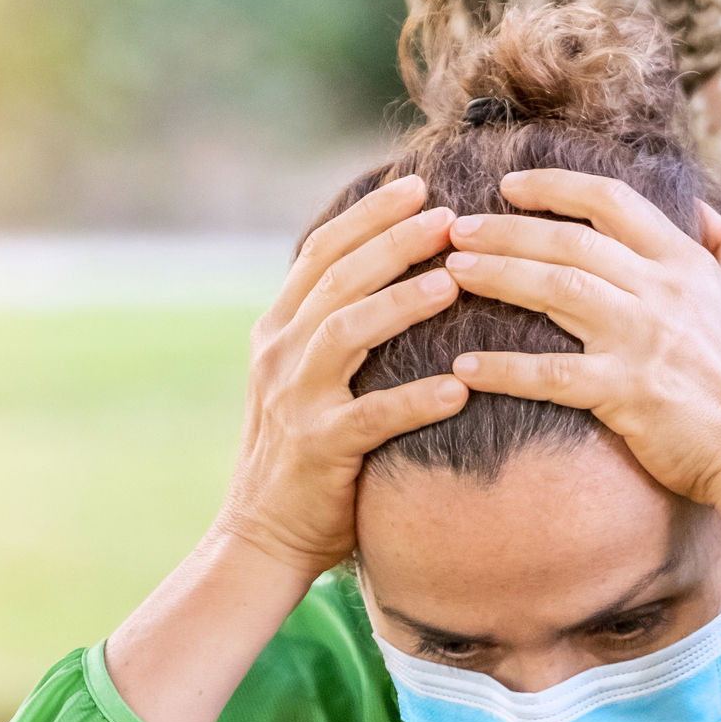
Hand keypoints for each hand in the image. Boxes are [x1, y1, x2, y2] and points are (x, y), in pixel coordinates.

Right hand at [216, 174, 467, 579]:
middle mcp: (280, 355)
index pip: (321, 253)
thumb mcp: (306, 379)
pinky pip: (372, 417)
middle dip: (393, 241)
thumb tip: (389, 278)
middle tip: (448, 215)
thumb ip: (335, 331)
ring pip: (346, 332)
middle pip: (337, 279)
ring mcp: (295, 401)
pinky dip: (415, 400)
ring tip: (453, 281)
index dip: (368, 215)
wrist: (261, 535)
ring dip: (401, 303)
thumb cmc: (304, 457)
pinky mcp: (319, 450)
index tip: (417, 186)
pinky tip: (459, 388)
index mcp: (278, 331)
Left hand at [444, 167, 720, 675]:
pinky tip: (464, 367)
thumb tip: (704, 209)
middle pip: (569, 241)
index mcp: (687, 265)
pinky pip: (550, 375)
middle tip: (453, 228)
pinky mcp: (626, 393)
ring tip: (449, 272)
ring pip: (554, 290)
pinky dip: (504, 369)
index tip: (510, 184)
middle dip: (505, 229)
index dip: (556, 187)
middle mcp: (661, 292)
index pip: (613, 203)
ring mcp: (642, 340)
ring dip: (497, 276)